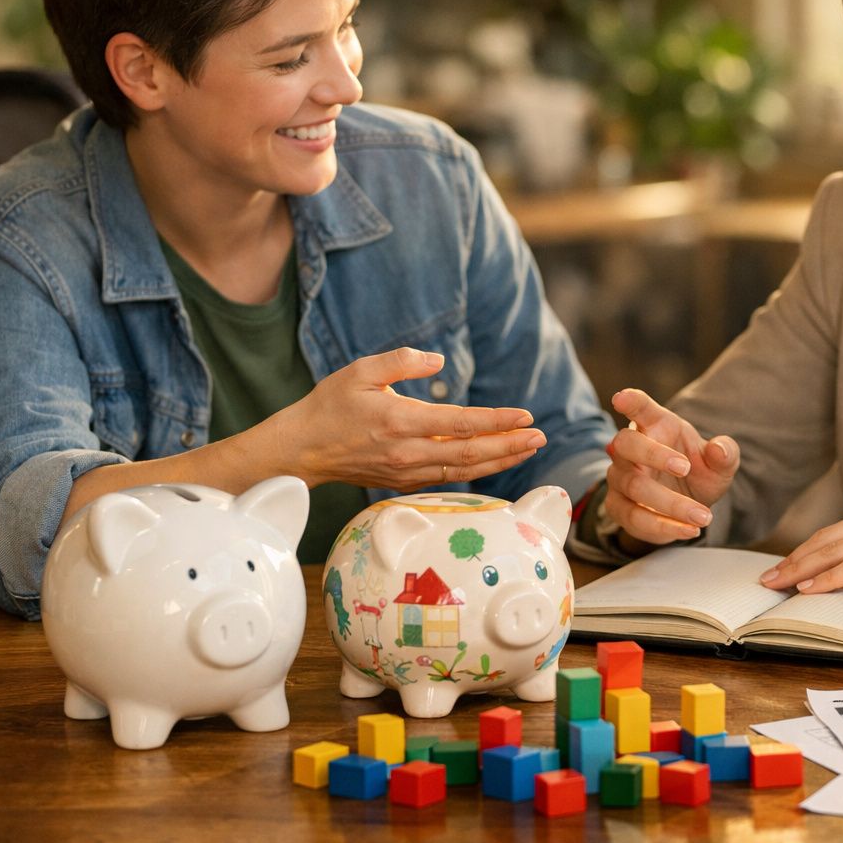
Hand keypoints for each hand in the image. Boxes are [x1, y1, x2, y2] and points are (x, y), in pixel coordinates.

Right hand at [258, 347, 545, 491]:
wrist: (301, 450)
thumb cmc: (330, 405)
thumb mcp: (360, 370)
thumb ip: (402, 361)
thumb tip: (439, 362)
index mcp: (399, 421)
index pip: (461, 424)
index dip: (497, 421)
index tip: (525, 416)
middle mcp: (407, 452)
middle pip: (471, 453)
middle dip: (510, 445)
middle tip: (541, 437)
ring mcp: (406, 471)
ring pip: (464, 471)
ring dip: (500, 461)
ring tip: (528, 450)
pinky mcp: (403, 481)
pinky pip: (448, 479)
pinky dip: (476, 472)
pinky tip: (495, 463)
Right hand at [602, 388, 739, 545]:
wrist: (687, 504)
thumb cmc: (697, 472)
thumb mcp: (720, 464)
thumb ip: (725, 453)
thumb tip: (720, 449)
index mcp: (655, 427)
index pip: (640, 409)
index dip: (631, 401)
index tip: (622, 398)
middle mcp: (630, 450)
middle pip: (626, 444)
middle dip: (653, 454)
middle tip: (685, 467)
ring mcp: (620, 478)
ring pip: (633, 486)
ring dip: (669, 502)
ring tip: (703, 516)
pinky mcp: (619, 507)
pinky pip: (634, 518)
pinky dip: (662, 527)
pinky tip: (688, 530)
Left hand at [758, 500, 842, 601]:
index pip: (834, 532)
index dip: (804, 550)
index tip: (782, 567)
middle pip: (826, 539)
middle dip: (793, 561)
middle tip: (767, 579)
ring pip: (834, 552)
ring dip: (801, 571)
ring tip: (778, 586)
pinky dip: (828, 579)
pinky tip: (809, 590)